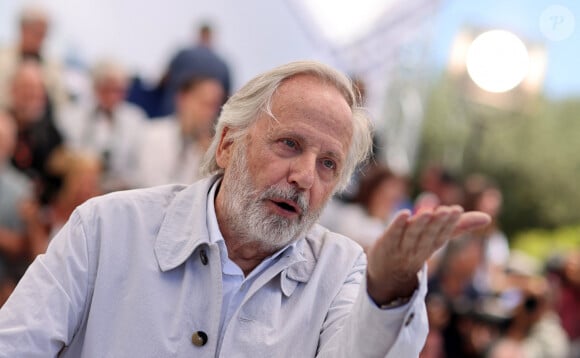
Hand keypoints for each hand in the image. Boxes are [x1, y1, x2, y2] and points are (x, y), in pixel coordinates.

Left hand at [366, 205, 489, 304]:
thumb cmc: (416, 248)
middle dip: (438, 224)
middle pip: (429, 236)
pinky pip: (392, 235)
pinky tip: (403, 214)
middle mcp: (418, 248)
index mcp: (432, 245)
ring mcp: (401, 248)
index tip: (457, 210)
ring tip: (428, 213)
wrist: (387, 272)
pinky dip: (397, 225)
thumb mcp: (438, 237)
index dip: (449, 223)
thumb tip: (487, 218)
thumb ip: (459, 226)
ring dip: (420, 225)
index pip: (442, 235)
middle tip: (446, 211)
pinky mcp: (385, 245)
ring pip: (412, 236)